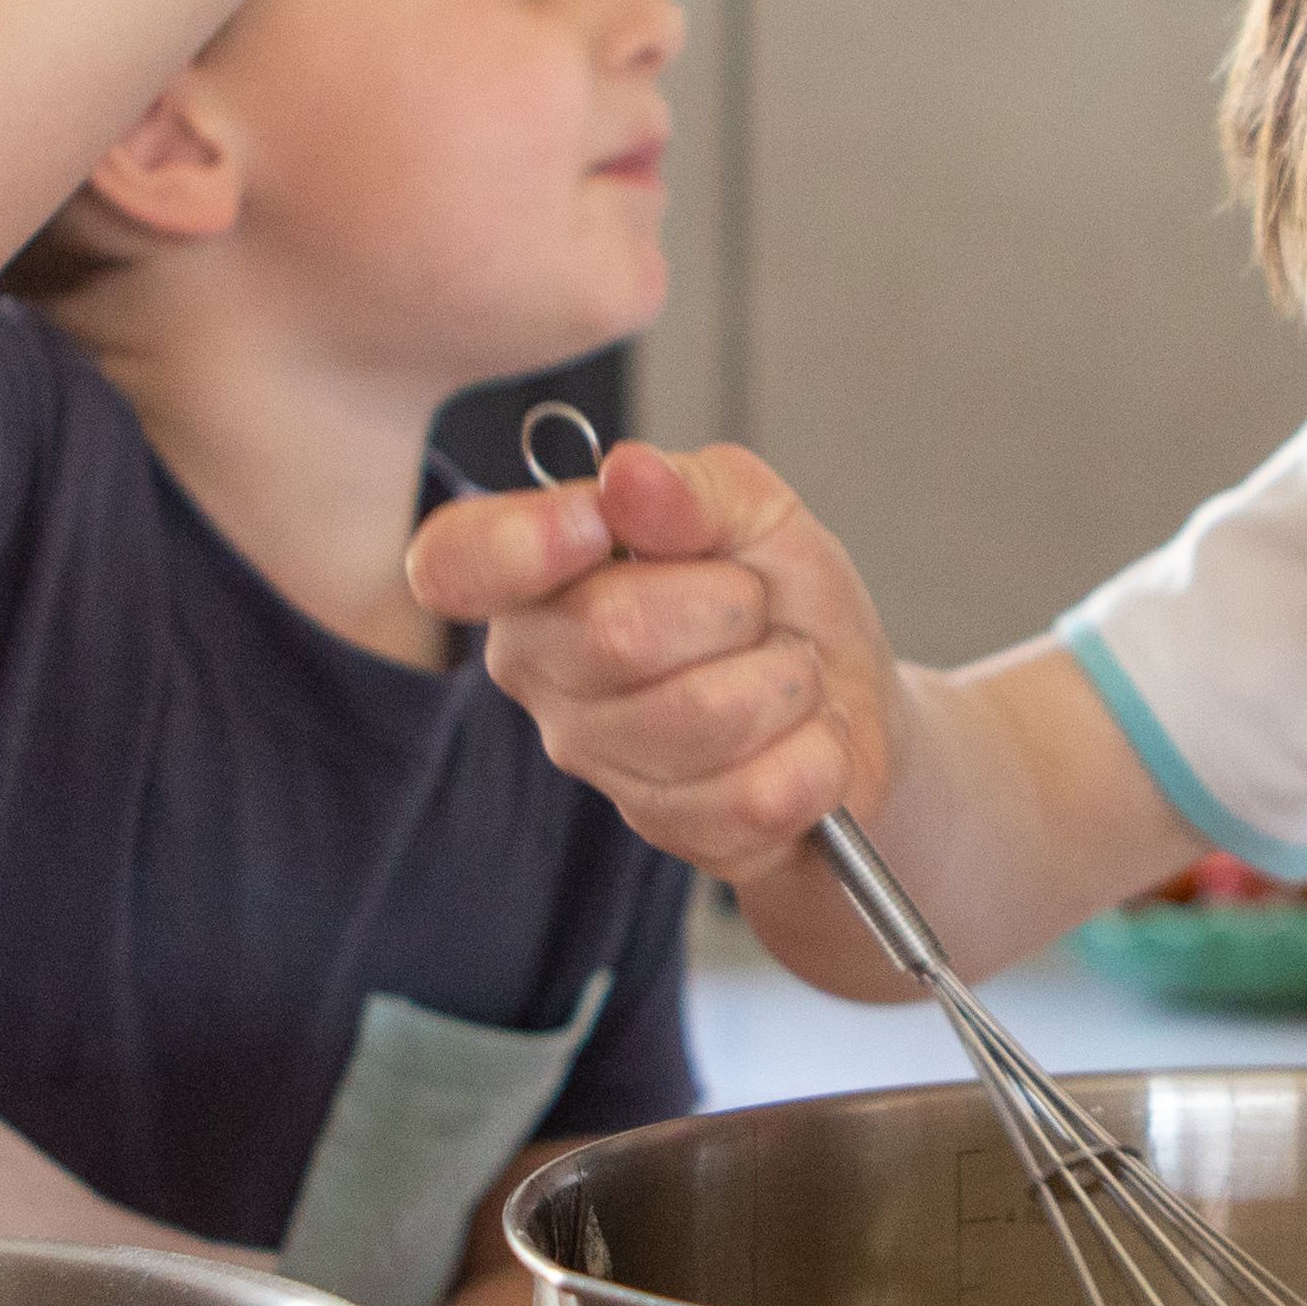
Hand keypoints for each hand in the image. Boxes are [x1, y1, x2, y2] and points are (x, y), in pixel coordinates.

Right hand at [409, 433, 903, 882]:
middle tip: (757, 611)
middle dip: (733, 606)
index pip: (454, 563)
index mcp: (537, 576)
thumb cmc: (782, 601)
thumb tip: (627, 474)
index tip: (597, 522)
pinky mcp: (669, 831)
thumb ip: (692, 489)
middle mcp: (541, 671)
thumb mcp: (753, 512)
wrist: (852, 706)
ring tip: (787, 676)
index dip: (521, 541)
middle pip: (617, 630)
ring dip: (785, 681)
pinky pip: (759, 792)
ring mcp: (598, 760)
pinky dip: (815, 754)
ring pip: (705, 715)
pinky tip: (800, 740)